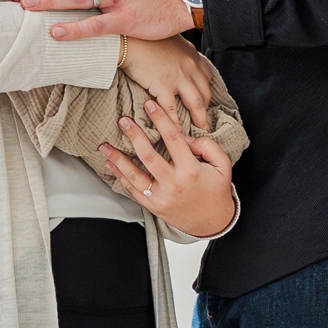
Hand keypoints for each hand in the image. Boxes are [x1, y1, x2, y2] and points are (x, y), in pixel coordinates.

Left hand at [102, 99, 235, 238]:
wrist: (212, 222)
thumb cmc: (216, 190)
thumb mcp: (222, 165)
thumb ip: (208, 146)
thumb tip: (186, 138)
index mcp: (191, 170)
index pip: (173, 138)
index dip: (160, 119)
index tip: (150, 105)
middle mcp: (174, 184)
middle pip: (148, 155)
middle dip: (134, 135)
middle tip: (123, 121)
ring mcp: (161, 197)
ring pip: (134, 175)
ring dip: (117, 159)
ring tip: (104, 146)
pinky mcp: (153, 206)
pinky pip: (133, 190)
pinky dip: (120, 177)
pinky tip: (110, 165)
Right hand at [118, 36, 214, 133]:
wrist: (127, 37)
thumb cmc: (144, 37)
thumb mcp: (169, 40)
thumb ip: (178, 53)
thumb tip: (176, 61)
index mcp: (191, 55)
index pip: (206, 78)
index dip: (207, 93)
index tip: (205, 103)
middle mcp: (190, 66)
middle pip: (205, 93)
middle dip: (206, 110)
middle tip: (205, 123)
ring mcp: (178, 76)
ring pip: (195, 103)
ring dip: (199, 120)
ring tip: (199, 132)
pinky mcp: (163, 84)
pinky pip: (172, 109)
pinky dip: (175, 123)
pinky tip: (176, 132)